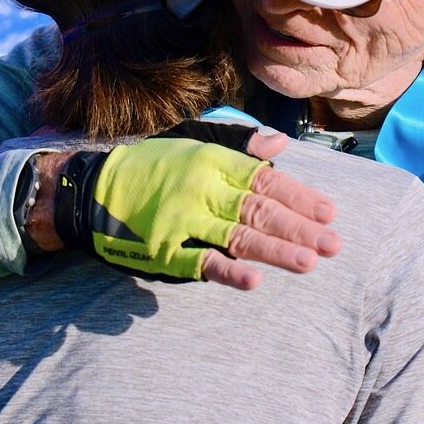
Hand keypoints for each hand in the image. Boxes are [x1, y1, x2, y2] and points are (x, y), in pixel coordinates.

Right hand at [30, 126, 339, 290]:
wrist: (89, 188)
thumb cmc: (148, 167)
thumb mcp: (192, 142)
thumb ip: (237, 145)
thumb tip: (280, 146)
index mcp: (211, 161)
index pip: (265, 180)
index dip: (300, 197)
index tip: (330, 212)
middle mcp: (201, 188)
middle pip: (260, 210)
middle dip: (300, 228)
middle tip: (335, 244)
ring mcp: (182, 220)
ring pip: (238, 236)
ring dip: (276, 251)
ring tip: (309, 262)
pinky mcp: (163, 250)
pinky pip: (200, 263)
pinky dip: (227, 271)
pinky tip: (254, 280)